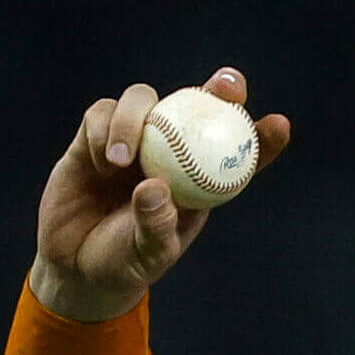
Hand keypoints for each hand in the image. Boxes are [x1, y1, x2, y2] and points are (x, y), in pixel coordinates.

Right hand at [30, 67, 289, 320]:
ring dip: (135, 118)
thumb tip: (154, 186)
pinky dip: (105, 130)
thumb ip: (154, 224)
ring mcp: (133, 141)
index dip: (263, 136)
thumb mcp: (148, 254)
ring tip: (122, 162)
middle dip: (220, 88)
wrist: (76, 266)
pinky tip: (104, 163)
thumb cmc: (124, 262)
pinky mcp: (94, 138)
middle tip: (227, 87)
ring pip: (144, 99)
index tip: (279, 125)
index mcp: (200, 182)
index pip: (240, 154)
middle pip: (200, 106)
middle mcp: (171, 153)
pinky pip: (101, 114)